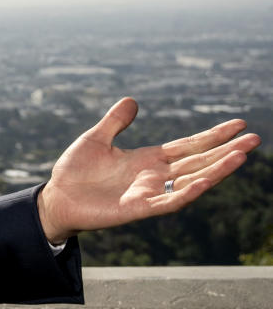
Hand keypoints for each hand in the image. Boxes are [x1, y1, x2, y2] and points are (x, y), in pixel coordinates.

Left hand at [37, 97, 260, 243]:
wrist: (56, 199)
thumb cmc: (74, 172)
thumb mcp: (95, 139)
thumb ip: (115, 122)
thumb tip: (132, 100)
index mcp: (148, 159)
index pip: (189, 146)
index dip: (212, 136)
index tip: (238, 124)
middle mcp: (155, 176)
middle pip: (199, 162)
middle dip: (226, 151)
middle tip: (255, 138)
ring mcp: (150, 193)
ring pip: (192, 180)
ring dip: (216, 170)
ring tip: (241, 156)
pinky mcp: (139, 208)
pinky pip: (170, 200)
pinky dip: (188, 191)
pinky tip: (205, 180)